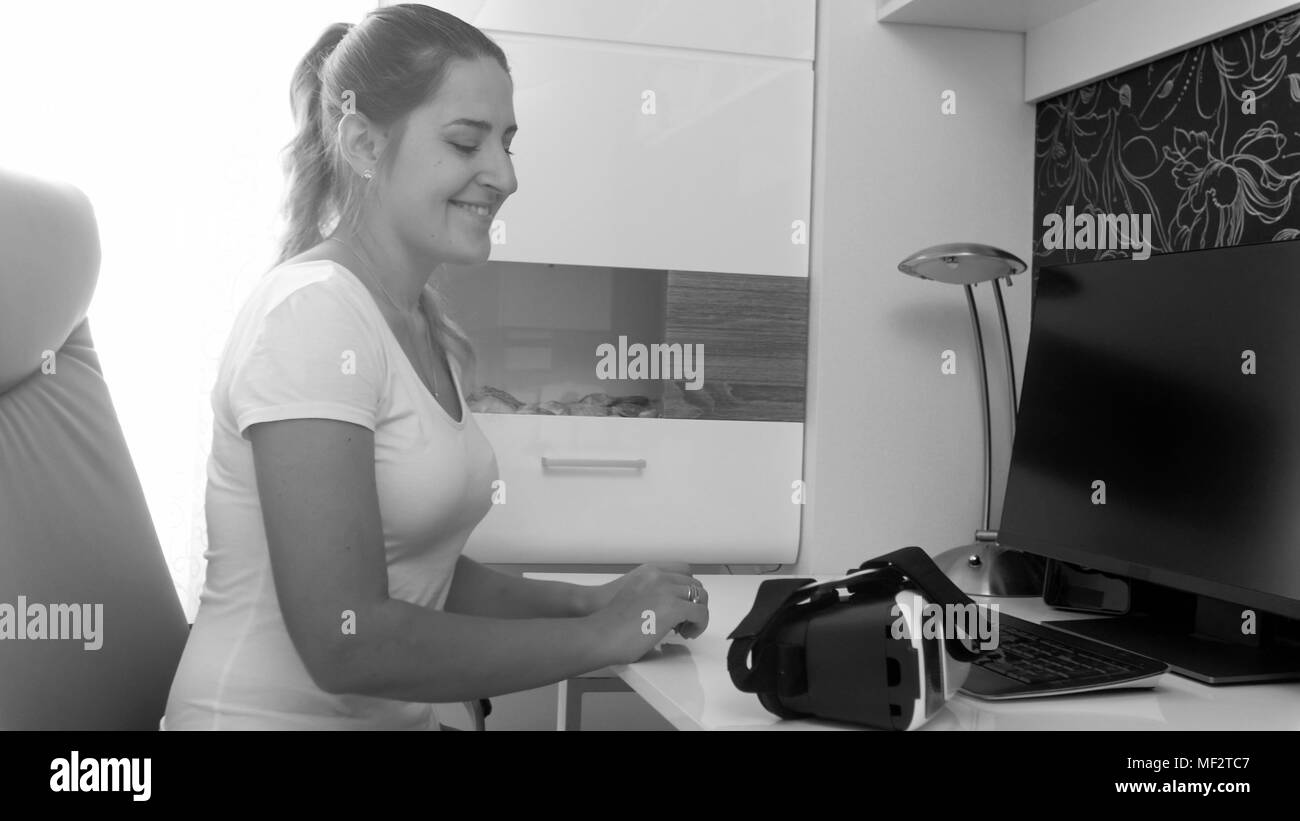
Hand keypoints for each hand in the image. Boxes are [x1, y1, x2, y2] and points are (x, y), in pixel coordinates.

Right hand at [589, 564, 709, 664]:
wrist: (599, 632)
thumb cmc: (609, 620)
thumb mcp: (630, 594)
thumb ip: (649, 593)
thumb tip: (663, 608)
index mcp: (649, 572)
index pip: (684, 571)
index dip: (686, 590)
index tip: (682, 604)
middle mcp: (660, 577)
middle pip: (694, 584)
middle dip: (693, 602)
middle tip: (684, 621)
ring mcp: (667, 590)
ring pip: (700, 597)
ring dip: (697, 613)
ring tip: (685, 629)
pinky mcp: (673, 608)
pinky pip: (700, 613)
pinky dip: (700, 624)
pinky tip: (688, 634)